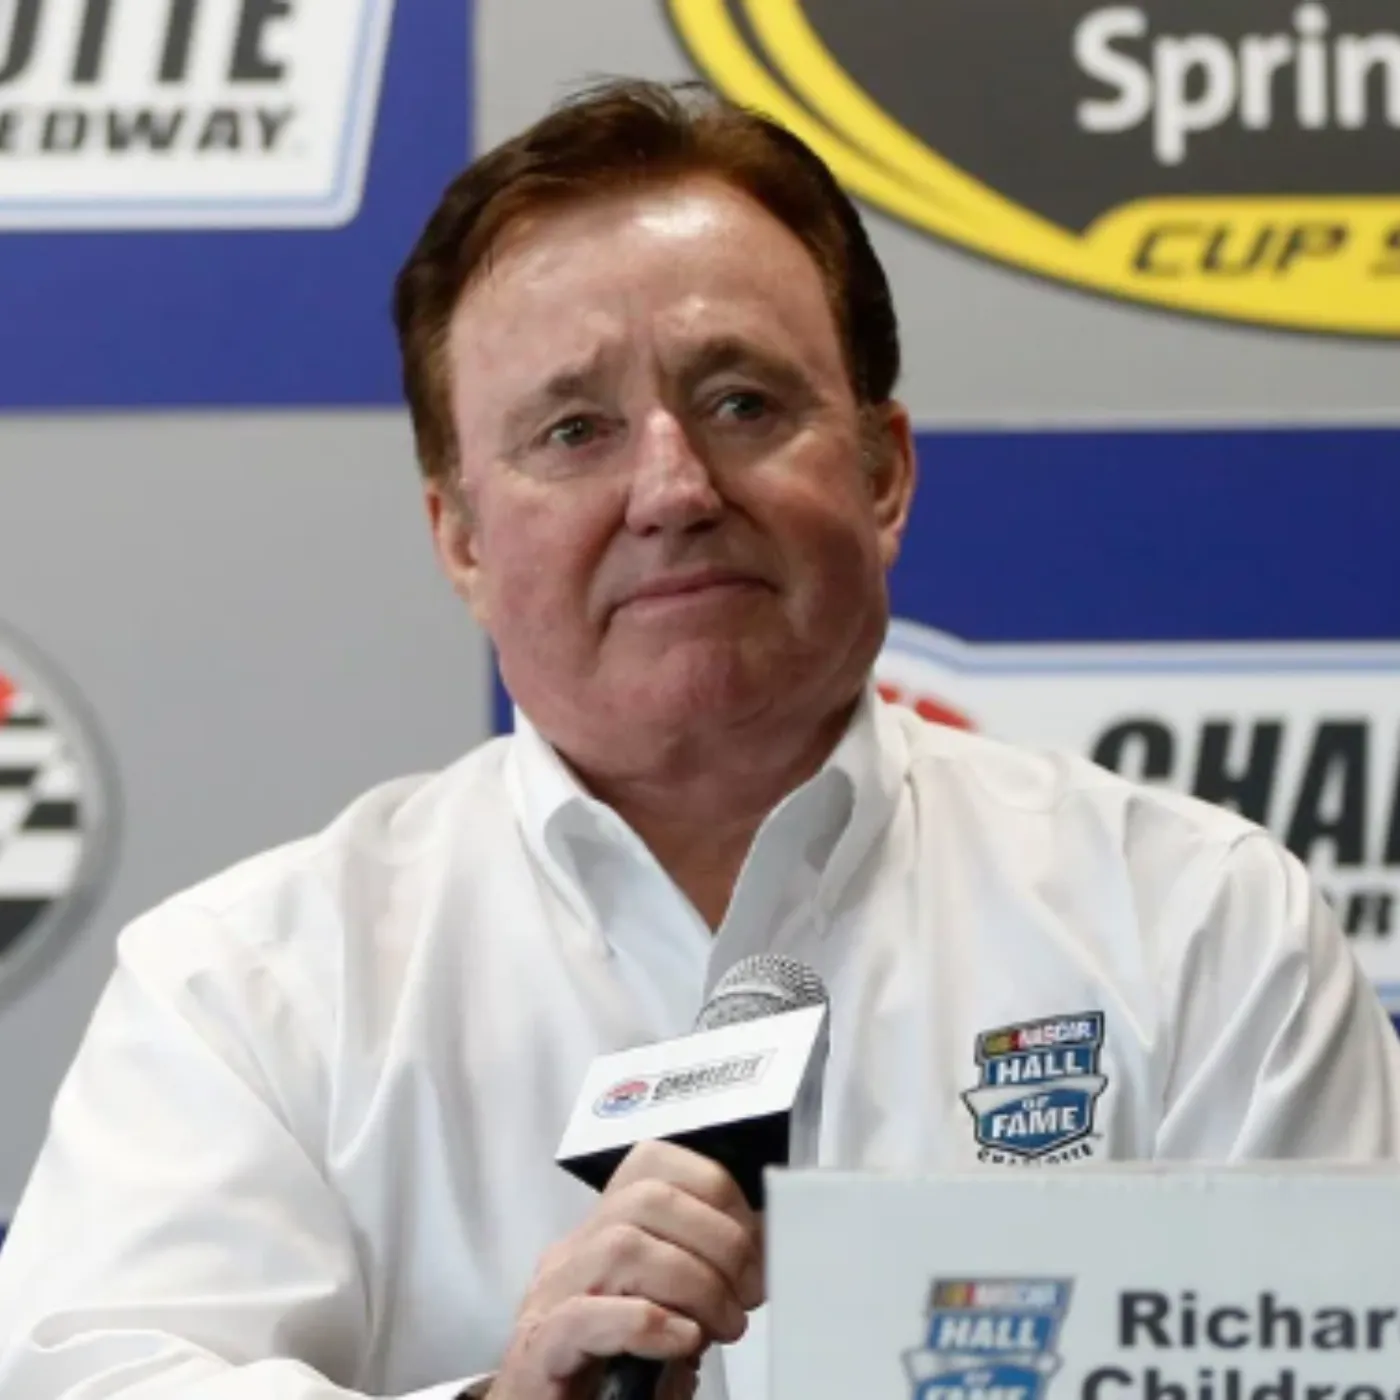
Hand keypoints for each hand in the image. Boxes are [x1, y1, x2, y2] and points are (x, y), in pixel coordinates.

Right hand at [489, 1141, 764, 1398]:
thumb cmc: (613, 1378)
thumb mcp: (668, 1314)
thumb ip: (700, 1279)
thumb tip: (757, 1259)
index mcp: (602, 1233)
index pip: (651, 1164)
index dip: (715, 1190)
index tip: (753, 1241)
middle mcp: (573, 1255)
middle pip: (645, 1199)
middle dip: (718, 1240)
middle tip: (746, 1295)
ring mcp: (550, 1299)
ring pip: (621, 1247)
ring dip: (692, 1283)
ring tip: (720, 1326)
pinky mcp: (538, 1353)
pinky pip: (583, 1316)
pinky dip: (645, 1324)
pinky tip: (681, 1342)